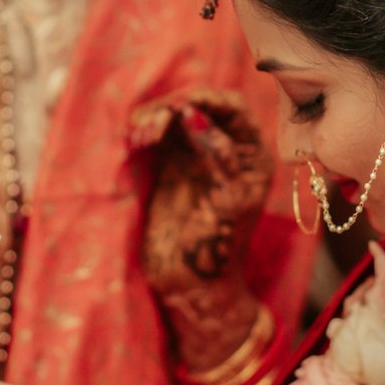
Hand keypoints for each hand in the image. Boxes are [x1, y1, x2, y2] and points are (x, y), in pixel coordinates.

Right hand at [131, 88, 274, 290]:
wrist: (191, 285)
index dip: (207, 98)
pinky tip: (134, 141)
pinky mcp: (168, 166)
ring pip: (173, 117)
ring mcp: (194, 155)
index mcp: (251, 155)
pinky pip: (155, 135)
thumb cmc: (218, 250)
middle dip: (172, 108)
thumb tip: (193, 114)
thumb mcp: (225, 201)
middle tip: (149, 127)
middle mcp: (224, 148)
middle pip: (199, 105)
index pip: (233, 107)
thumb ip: (214, 155)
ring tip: (138, 137)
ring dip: (153, 118)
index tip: (179, 105)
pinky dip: (143, 131)